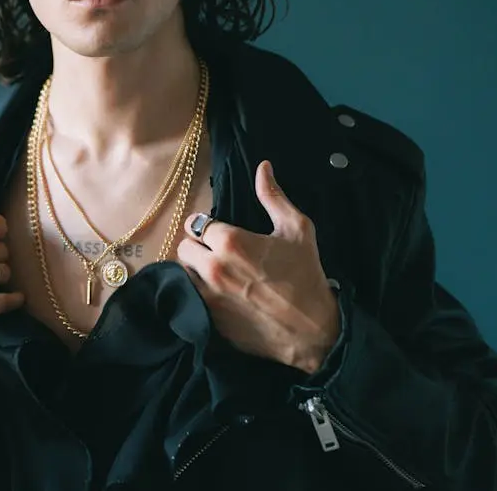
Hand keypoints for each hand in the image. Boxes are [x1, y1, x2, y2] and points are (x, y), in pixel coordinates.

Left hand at [177, 160, 339, 374]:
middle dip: (197, 246)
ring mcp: (207, 296)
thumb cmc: (306, 275)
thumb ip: (273, 196)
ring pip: (184, 274)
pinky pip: (191, 299)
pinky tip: (219, 294)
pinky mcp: (209, 319)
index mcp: (229, 241)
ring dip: (195, 270)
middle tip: (216, 251)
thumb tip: (262, 167)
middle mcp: (211, 267)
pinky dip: (199, 294)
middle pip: (184, 248)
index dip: (206, 225)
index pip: (195, 223)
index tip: (217, 230)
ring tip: (216, 272)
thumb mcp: (296, 229)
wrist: (312, 329)